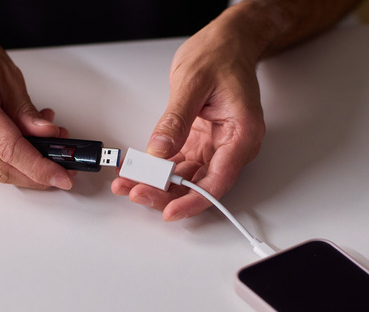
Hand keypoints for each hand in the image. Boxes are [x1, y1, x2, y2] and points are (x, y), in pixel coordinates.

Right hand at [0, 21, 73, 188]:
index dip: (38, 167)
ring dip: (26, 166)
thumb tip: (47, 135)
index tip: (61, 176)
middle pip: (1, 168)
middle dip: (37, 175)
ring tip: (47, 144)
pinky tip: (23, 143)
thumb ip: (26, 110)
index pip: (8, 148)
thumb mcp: (6, 72)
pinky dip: (9, 159)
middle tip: (63, 170)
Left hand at [111, 15, 264, 219]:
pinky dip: (157, 169)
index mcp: (242, 133)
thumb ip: (175, 120)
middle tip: (134, 192)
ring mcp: (216, 145)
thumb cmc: (221, 55)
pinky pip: (179, 164)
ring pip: (187, 178)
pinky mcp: (201, 142)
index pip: (218, 180)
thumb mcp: (192, 82)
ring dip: (157, 184)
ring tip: (126, 183)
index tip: (170, 211)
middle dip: (166, 194)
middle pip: (200, 184)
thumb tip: (159, 152)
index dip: (193, 200)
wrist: (229, 42)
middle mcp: (232, 145)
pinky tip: (136, 170)